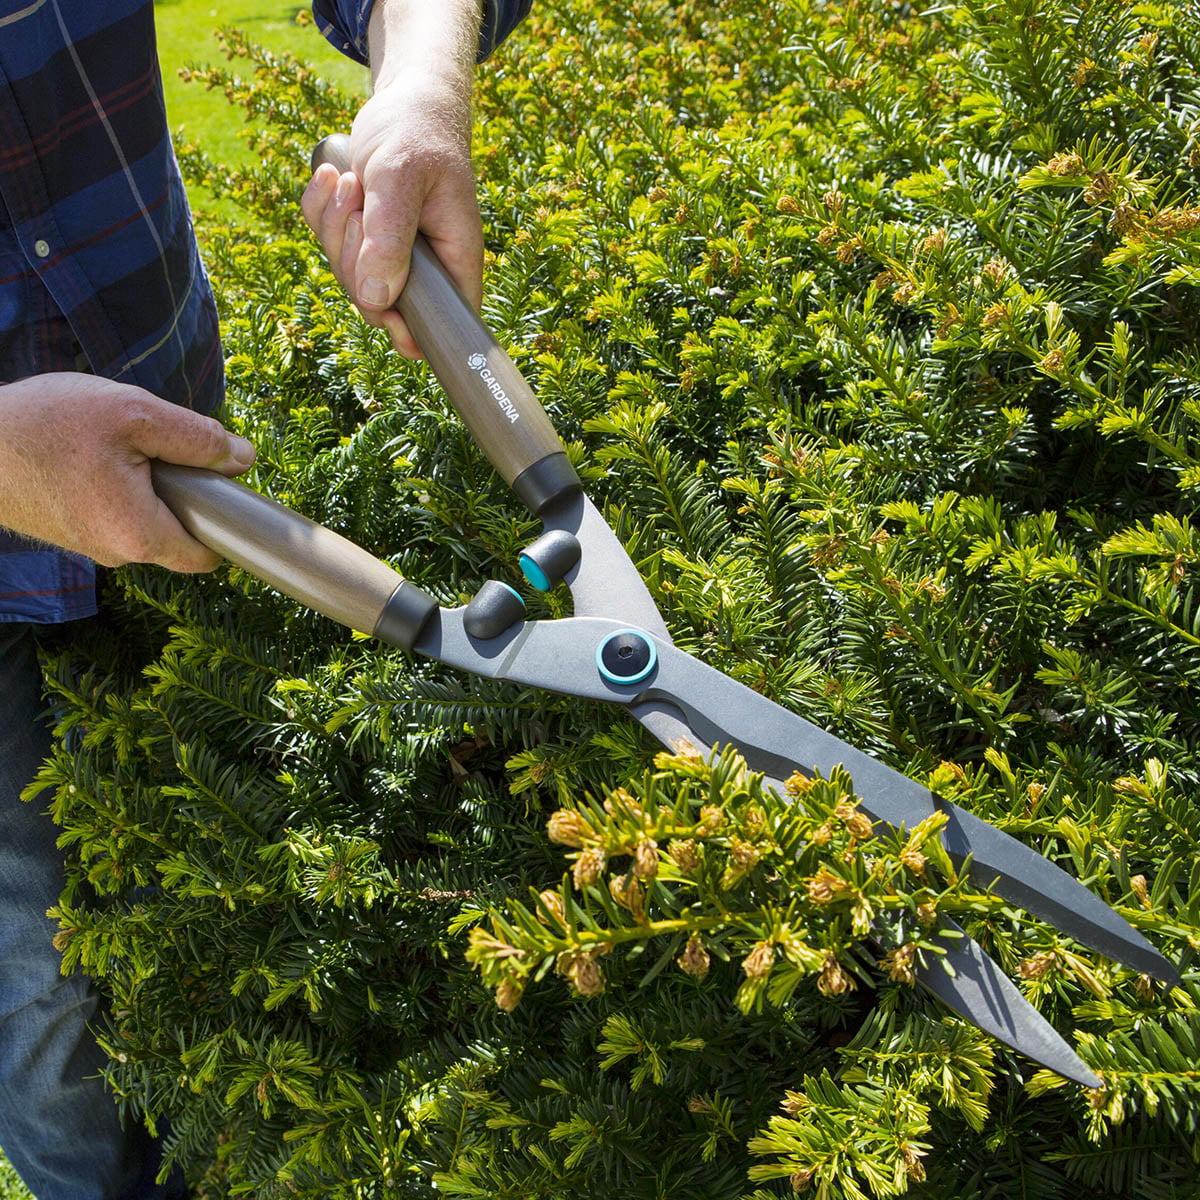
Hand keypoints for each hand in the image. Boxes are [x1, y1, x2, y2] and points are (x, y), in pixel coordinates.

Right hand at [0, 374, 255, 572]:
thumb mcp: (133, 412)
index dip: (224, 524)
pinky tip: (94, 454)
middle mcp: (116, 553)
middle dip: (183, 494)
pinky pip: (114, 512)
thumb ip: (197, 439)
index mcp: (140, 535)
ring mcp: (89, 545)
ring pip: (145, 519)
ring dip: (148, 485)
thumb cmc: (43, 424)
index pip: (206, 555)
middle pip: (178, 533)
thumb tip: (242, 458)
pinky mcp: (69, 530)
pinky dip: (118, 485)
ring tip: (118, 445)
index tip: (222, 487)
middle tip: (159, 447)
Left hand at [301, 78, 482, 359]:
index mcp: (454, 264)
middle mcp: (424, 270)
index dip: (407, 331)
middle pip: (377, 305)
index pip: (438, 328)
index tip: (381, 303)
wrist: (406, 102)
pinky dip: (319, 212)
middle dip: (352, 255)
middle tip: (358, 199)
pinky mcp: (362, 240)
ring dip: (334, 225)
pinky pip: (326, 246)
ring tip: (349, 180)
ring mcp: (390, 258)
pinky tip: (332, 178)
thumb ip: (390, 236)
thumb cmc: (418, 132)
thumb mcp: (401, 175)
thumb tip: (377, 299)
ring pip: (347, 276)